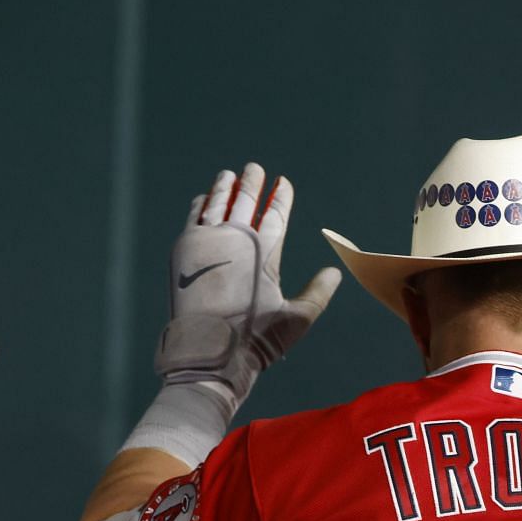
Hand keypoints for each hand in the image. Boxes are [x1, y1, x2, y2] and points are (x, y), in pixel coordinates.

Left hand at [155, 162, 341, 400]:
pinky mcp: (185, 248)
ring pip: (218, 202)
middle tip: (255, 168)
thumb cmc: (257, 340)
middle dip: (252, 182)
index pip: (276, 214)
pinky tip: (205, 199)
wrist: (210, 352)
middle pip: (246, 200)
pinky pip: (195, 216)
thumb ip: (318, 292)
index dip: (280, 197)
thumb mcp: (297, 319)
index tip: (283, 183)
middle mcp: (237, 238)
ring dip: (225, 187)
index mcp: (266, 251)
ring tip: (229, 176)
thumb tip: (335, 272)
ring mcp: (208, 240)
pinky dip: (202, 204)